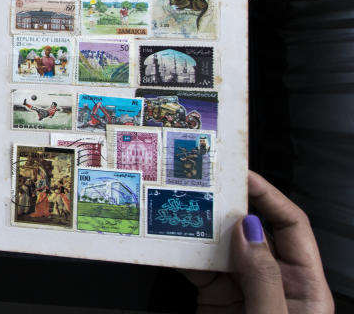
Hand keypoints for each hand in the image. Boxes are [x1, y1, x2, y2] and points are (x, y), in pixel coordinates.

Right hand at [183, 171, 333, 312]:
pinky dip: (182, 252)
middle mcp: (273, 281)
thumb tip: (247, 231)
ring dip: (198, 228)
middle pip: (251, 230)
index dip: (268, 196)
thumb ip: (262, 277)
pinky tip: (170, 241)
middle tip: (203, 186)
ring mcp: (243, 289)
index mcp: (304, 285)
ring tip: (179, 210)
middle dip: (226, 207)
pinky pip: (198, 267)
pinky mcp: (216, 297)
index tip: (243, 176)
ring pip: (220, 246)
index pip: (291, 226)